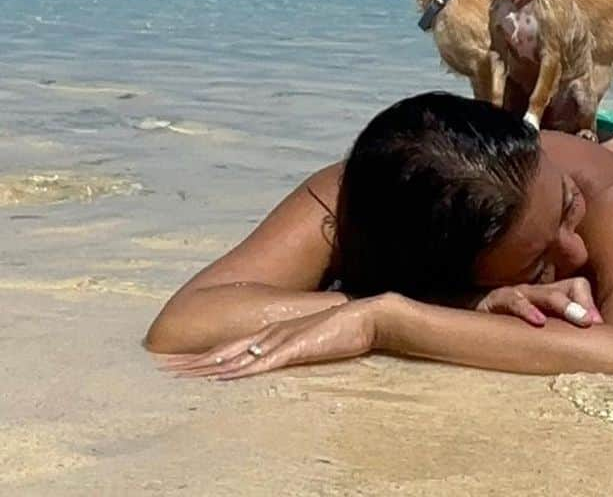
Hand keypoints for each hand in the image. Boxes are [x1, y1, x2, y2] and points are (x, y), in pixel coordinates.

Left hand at [158, 297, 382, 379]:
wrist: (368, 316)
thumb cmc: (344, 330)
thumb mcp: (311, 342)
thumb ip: (292, 350)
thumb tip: (277, 362)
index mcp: (272, 333)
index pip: (228, 348)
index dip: (200, 357)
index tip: (175, 366)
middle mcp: (270, 334)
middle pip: (222, 352)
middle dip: (191, 363)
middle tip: (161, 371)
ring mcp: (281, 340)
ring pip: (235, 358)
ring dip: (206, 369)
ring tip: (179, 377)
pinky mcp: (295, 348)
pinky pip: (263, 364)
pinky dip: (240, 372)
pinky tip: (223, 378)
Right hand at [476, 277, 602, 327]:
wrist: (474, 321)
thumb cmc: (512, 329)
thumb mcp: (542, 332)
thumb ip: (564, 334)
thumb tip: (593, 340)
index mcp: (551, 296)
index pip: (577, 286)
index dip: (588, 303)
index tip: (599, 326)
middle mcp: (538, 291)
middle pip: (566, 288)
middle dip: (581, 304)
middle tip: (591, 323)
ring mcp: (518, 294)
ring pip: (544, 293)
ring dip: (563, 305)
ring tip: (578, 320)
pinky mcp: (497, 301)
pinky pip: (514, 301)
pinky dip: (527, 310)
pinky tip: (537, 322)